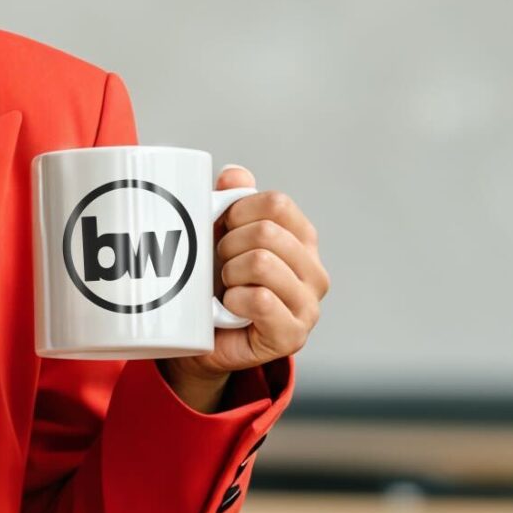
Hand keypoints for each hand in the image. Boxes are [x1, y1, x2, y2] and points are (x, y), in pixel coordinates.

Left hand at [161, 167, 329, 407]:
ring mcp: (308, 307)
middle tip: (219, 265)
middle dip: (228, 245)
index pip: (276, 203)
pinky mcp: (293, 336)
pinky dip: (234, 299)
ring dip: (229, 273)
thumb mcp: (218, 234)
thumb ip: (230, 199)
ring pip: (262, 262)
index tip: (222, 229)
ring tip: (225, 287)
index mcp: (302, 240)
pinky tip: (229, 307)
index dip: (238, 210)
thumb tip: (234, 174)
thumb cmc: (214, 282)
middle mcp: (314, 272)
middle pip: (267, 232)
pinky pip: (262, 300)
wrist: (198, 338)